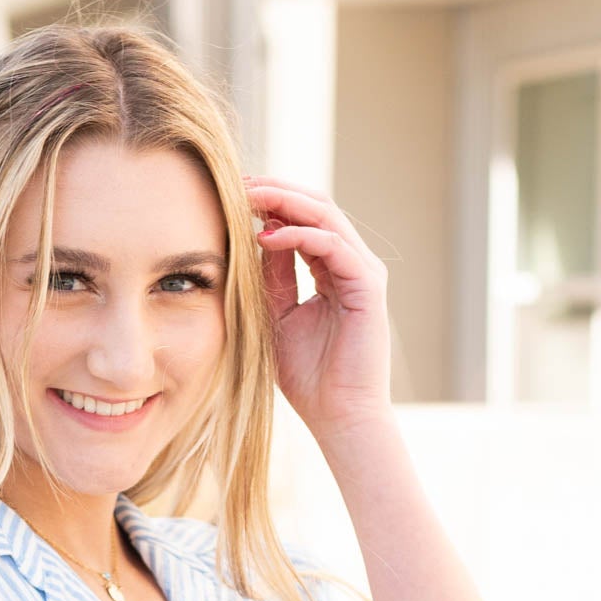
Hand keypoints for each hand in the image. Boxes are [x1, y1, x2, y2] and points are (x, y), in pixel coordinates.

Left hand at [243, 172, 393, 441]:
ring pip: (326, 217)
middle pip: (316, 208)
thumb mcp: (278, 319)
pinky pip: (333, 245)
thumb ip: (271, 280)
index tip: (232, 196)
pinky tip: (267, 236)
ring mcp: (363, 273)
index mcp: (332, 271)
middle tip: (238, 184)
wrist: (339, 416)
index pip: (304, 221)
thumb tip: (254, 239)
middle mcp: (351, 265)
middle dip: (276, 192)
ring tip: (248, 197)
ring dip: (285, 203)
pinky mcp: (368, 287)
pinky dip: (300, 235)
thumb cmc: (309, 378)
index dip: (270, 204)